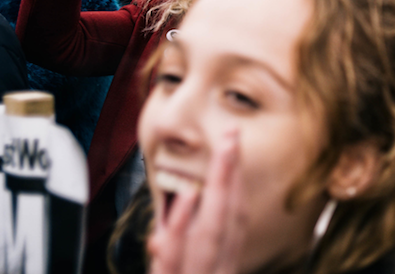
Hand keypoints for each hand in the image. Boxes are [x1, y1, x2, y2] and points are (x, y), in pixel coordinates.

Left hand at [148, 131, 243, 273]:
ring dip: (218, 188)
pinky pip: (175, 256)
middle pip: (231, 217)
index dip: (236, 182)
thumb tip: (157, 240)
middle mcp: (219, 271)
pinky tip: (187, 196)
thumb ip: (174, 262)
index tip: (234, 147)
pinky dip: (180, 226)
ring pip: (211, 230)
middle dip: (232, 173)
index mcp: (222, 267)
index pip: (236, 219)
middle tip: (232, 134)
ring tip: (224, 150)